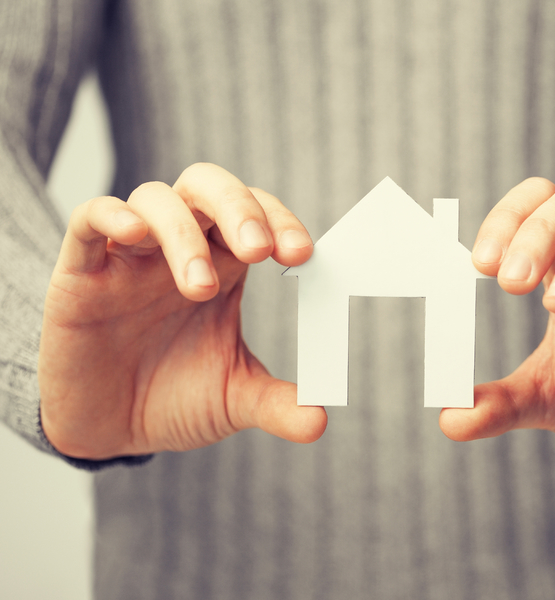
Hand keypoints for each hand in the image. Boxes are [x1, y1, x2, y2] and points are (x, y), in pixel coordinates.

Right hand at [39, 163, 326, 459]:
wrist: (106, 430)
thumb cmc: (172, 398)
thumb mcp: (231, 401)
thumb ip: (275, 404)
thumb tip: (320, 421)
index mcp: (223, 265)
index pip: (257, 216)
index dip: (280, 222)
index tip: (302, 255)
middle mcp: (179, 249)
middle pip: (210, 188)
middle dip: (239, 209)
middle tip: (260, 251)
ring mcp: (129, 257)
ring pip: (155, 199)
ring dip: (183, 234)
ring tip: (202, 288)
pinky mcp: (80, 273)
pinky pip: (88, 220)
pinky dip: (110, 216)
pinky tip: (133, 234)